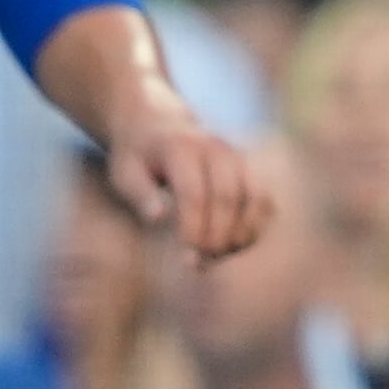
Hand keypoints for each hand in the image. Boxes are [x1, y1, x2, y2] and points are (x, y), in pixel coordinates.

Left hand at [105, 82, 266, 259]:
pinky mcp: (249, 168)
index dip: (194, 229)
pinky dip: (254, 228)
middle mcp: (215, 147)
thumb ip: (140, 194)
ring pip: (254, 198)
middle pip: (228, 197)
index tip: (187, 259)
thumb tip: (158, 217)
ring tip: (217, 257)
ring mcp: (236, 156)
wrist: (158, 124)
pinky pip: (264, 201)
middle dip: (217, 237)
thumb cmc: (138, 158)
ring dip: (240, 234)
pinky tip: (233, 247)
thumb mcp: (125, 172)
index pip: (194, 193)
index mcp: (180, 147)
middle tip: (200, 264)